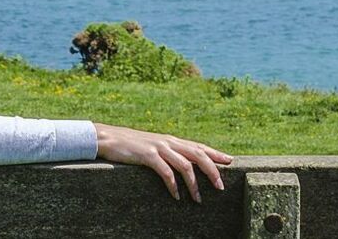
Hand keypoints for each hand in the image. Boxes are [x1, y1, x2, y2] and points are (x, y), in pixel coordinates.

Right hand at [93, 122, 231, 202]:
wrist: (107, 137)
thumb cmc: (129, 145)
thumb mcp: (152, 146)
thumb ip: (167, 152)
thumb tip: (182, 164)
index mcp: (171, 140)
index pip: (198, 145)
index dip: (215, 153)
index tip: (230, 161)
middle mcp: (168, 141)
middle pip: (198, 154)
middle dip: (212, 170)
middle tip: (221, 187)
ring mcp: (158, 147)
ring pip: (185, 165)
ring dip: (194, 184)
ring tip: (198, 199)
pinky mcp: (147, 155)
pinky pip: (165, 172)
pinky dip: (173, 185)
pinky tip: (176, 197)